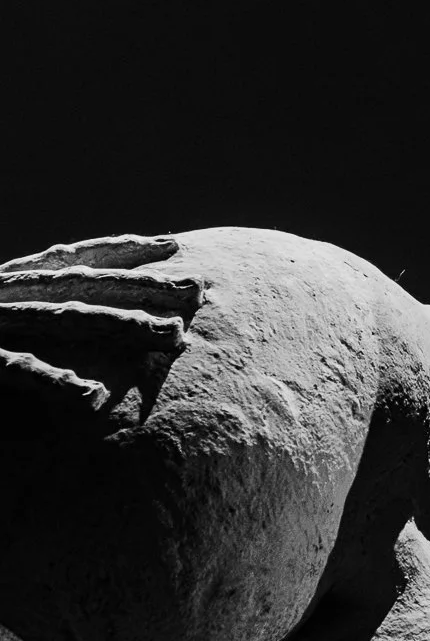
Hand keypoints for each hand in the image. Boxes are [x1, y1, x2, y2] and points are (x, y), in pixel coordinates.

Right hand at [0, 235, 197, 414]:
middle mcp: (11, 295)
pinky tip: (94, 396)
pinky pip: (22, 369)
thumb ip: (37, 309)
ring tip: (175, 334)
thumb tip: (83, 311)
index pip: (77, 258)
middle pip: (91, 285)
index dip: (123, 249)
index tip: (173, 245)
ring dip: (125, 325)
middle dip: (147, 285)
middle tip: (199, 288)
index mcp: (16, 283)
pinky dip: (56, 380)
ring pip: (72, 319)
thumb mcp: (1, 314)